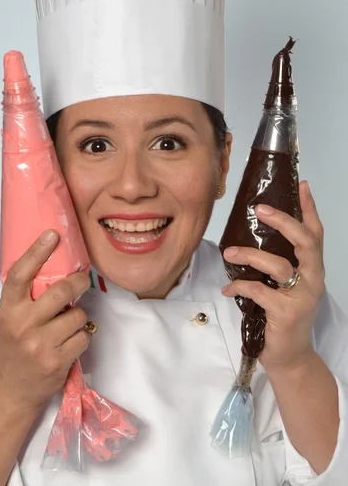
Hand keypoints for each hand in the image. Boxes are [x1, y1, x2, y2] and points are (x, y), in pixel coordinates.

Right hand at [0, 230, 90, 411]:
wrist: (10, 389)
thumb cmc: (13, 346)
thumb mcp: (10, 317)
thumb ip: (28, 296)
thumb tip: (57, 264)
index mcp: (8, 309)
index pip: (20, 274)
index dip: (37, 251)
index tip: (52, 234)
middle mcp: (23, 325)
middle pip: (61, 291)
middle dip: (79, 282)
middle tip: (83, 279)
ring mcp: (40, 344)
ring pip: (78, 315)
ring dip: (79, 317)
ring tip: (67, 325)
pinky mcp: (57, 361)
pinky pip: (84, 336)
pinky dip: (82, 337)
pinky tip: (69, 343)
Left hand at [221, 181, 324, 371]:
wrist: (290, 357)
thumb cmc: (283, 318)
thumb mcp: (284, 288)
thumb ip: (275, 267)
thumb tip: (246, 242)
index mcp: (312, 270)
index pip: (315, 234)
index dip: (309, 209)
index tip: (302, 184)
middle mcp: (313, 280)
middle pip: (305, 241)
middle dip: (282, 221)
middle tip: (259, 209)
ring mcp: (302, 296)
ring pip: (277, 265)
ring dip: (249, 256)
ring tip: (228, 254)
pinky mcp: (286, 312)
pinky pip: (259, 291)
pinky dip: (240, 287)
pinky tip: (228, 290)